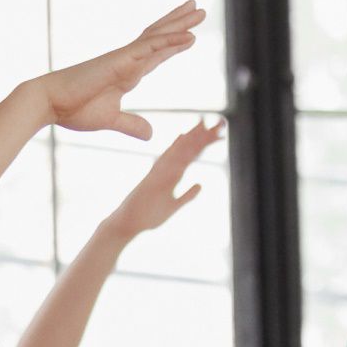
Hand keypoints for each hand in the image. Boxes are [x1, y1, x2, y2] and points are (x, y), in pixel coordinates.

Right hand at [35, 3, 207, 139]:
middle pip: (160, 37)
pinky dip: (171, 41)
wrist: (50, 103)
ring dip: (180, 24)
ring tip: (199, 11)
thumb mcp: (111, 120)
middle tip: (199, 10)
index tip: (190, 35)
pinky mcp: (120, 60)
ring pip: (159, 36)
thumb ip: (132, 124)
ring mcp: (125, 58)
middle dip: (180, 23)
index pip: (156, 54)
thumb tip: (151, 134)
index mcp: (127, 73)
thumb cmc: (74, 109)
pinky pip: (151, 48)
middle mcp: (128, 60)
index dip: (173, 44)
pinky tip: (188, 36)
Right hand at [101, 116, 222, 242]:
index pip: (190, 155)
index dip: (204, 143)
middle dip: (203, 135)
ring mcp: (157, 173)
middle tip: (220, 123)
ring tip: (204, 124)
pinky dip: (174, 151)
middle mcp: (164, 169)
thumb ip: (187, 195)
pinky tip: (182, 138)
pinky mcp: (151, 179)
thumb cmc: (148, 215)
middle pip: (187, 149)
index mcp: (170, 174)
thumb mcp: (174, 205)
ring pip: (177, 152)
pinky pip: (165, 163)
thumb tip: (200, 185)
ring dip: (191, 138)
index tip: (218, 132)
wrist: (126, 223)